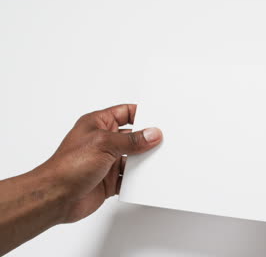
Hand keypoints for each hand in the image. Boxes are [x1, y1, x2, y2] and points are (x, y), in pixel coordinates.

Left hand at [35, 104, 162, 222]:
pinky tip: (147, 179)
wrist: (55, 198)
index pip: (125, 112)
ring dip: (144, 161)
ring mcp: (107, 161)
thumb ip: (131, 140)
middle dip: (147, 139)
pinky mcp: (110, 180)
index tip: (158, 119)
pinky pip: (130, 178)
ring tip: (159, 161)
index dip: (142, 114)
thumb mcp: (104, 144)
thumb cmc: (68, 166)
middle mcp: (103, 141)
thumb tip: (152, 134)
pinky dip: (138, 180)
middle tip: (164, 141)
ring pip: (134, 158)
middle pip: (133, 136)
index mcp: (98, 124)